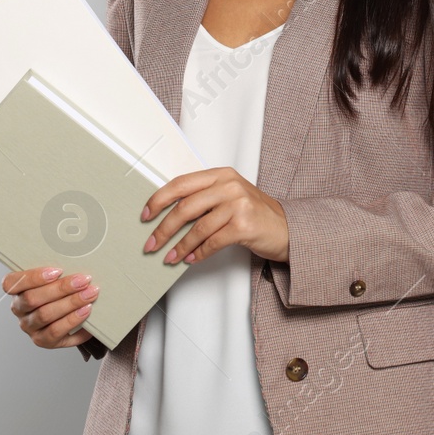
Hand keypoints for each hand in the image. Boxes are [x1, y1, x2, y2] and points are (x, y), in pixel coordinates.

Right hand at [2, 267, 100, 349]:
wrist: (70, 315)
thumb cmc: (60, 290)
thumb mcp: (54, 278)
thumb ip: (57, 270)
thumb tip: (77, 254)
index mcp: (16, 290)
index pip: (11, 283)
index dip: (33, 277)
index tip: (58, 270)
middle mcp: (19, 310)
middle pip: (33, 299)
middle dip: (61, 288)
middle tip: (84, 280)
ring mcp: (30, 327)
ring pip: (45, 315)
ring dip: (70, 303)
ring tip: (90, 294)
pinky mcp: (43, 341)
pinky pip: (56, 332)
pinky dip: (73, 320)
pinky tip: (86, 311)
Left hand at [141, 167, 288, 264]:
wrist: (287, 229)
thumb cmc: (255, 214)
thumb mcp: (230, 197)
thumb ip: (204, 200)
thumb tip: (167, 216)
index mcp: (221, 175)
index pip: (181, 184)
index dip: (159, 199)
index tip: (146, 214)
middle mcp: (229, 186)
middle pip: (185, 207)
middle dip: (164, 228)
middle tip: (152, 242)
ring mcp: (238, 204)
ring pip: (197, 228)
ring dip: (180, 246)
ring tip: (169, 257)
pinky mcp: (244, 225)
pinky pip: (212, 242)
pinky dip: (198, 253)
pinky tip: (191, 259)